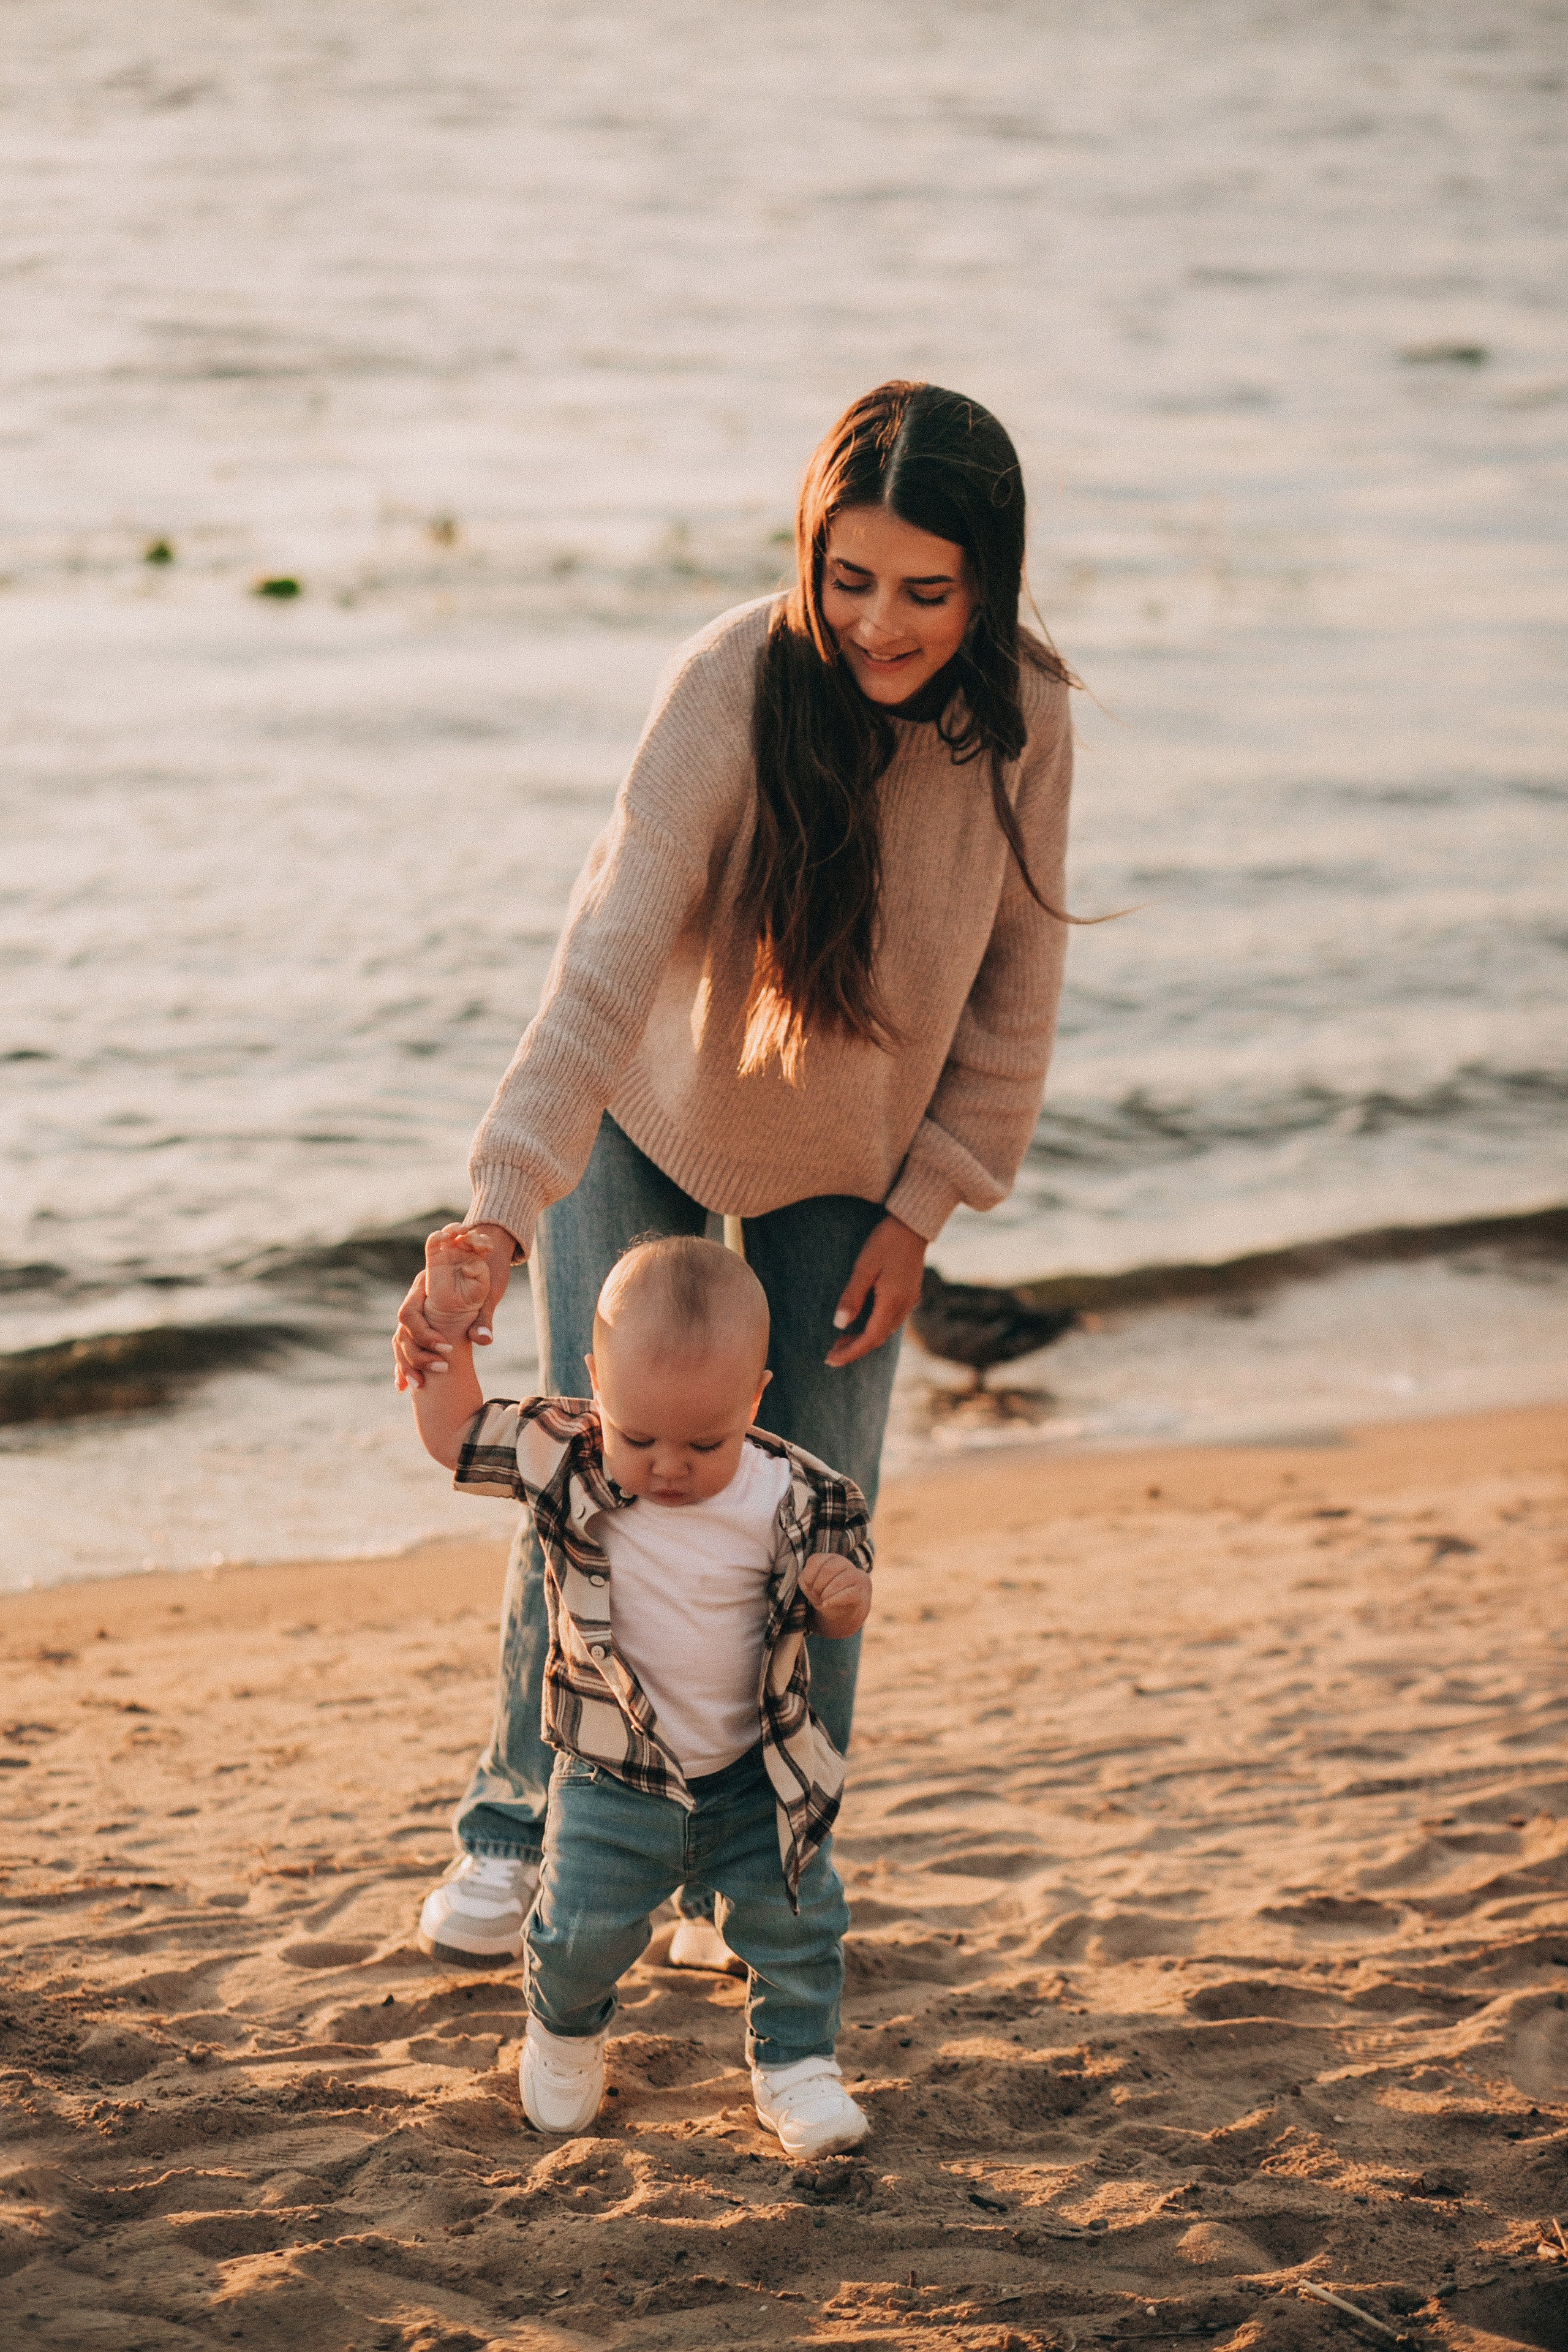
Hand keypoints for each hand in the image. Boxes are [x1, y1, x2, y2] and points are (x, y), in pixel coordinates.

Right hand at [394, 1221, 516, 1391]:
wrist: (484, 1258)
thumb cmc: (485, 1273)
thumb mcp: (487, 1295)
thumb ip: (483, 1317)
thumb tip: (484, 1341)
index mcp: (423, 1288)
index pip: (410, 1314)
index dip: (425, 1334)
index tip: (447, 1350)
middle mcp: (415, 1301)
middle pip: (402, 1332)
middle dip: (416, 1355)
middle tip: (441, 1369)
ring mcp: (415, 1316)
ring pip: (401, 1343)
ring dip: (406, 1366)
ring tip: (418, 1386)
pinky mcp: (419, 1328)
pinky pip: (405, 1350)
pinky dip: (404, 1368)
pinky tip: (402, 1388)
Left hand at [799, 1551, 872, 1638]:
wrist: (843, 1612)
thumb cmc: (824, 1593)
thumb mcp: (810, 1585)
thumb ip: (805, 1579)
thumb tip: (809, 1583)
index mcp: (830, 1558)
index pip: (815, 1560)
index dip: (808, 1576)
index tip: (809, 1586)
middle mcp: (844, 1563)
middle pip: (828, 1570)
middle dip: (817, 1586)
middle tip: (816, 1595)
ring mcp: (855, 1577)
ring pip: (839, 1582)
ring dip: (826, 1594)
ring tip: (823, 1600)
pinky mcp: (861, 1593)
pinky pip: (848, 1595)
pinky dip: (834, 1601)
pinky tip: (826, 1605)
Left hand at [825, 1212, 926, 1368]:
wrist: (913, 1224)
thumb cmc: (885, 1241)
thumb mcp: (864, 1267)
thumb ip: (852, 1296)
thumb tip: (839, 1325)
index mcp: (893, 1301)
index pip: (870, 1338)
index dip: (850, 1352)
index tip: (830, 1360)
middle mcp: (904, 1305)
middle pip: (878, 1338)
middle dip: (855, 1349)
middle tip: (831, 1354)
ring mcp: (910, 1299)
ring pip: (886, 1329)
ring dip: (865, 1339)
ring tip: (842, 1340)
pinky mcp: (910, 1292)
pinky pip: (892, 1318)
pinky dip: (874, 1326)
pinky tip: (862, 1322)